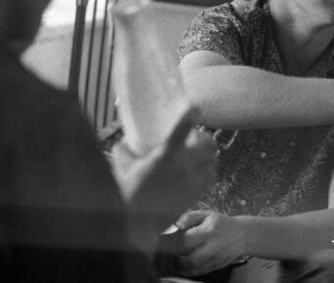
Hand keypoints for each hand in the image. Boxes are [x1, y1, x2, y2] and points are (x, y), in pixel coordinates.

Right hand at [111, 113, 215, 228]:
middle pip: (206, 144)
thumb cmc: (127, 193)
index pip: (182, 130)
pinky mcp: (196, 194)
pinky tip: (201, 169)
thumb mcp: (122, 166)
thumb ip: (125, 149)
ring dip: (209, 153)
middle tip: (196, 136)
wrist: (136, 224)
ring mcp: (192, 181)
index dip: (190, 116)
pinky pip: (211, 176)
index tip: (195, 108)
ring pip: (212, 160)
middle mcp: (183, 167)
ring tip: (200, 152)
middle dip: (203, 137)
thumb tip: (127, 140)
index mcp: (165, 156)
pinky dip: (210, 169)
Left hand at [176, 211, 250, 276]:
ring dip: (180, 267)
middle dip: (176, 259)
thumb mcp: (206, 215)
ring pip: (193, 269)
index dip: (173, 244)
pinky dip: (188, 271)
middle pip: (188, 260)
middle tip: (171, 254)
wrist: (242, 235)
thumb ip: (188, 218)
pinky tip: (184, 266)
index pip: (186, 241)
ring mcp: (216, 258)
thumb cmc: (220, 224)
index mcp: (209, 231)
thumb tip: (173, 227)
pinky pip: (199, 273)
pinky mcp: (217, 266)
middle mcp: (213, 246)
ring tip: (176, 260)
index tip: (168, 243)